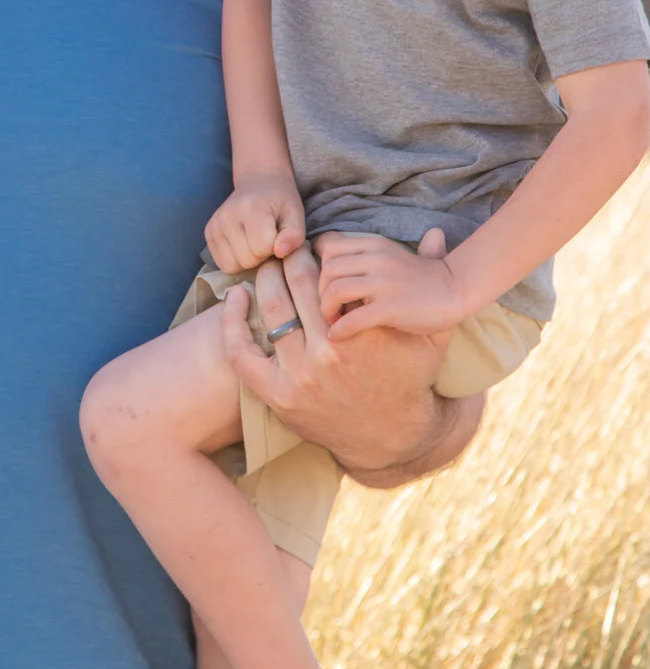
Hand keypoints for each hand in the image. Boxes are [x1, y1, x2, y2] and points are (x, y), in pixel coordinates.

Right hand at [205, 173, 304, 273]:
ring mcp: (215, 224)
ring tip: (255, 242)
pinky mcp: (208, 232)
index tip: (278, 236)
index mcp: (252, 208)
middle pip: (247, 259)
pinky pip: (222, 264)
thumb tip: (279, 252)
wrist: (258, 182)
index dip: (275, 248)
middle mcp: (228, 215)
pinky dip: (235, 260)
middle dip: (261, 255)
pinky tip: (243, 245)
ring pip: (232, 265)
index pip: (262, 248)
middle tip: (267, 239)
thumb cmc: (280, 202)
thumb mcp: (295, 215)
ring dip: (247, 260)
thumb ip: (294, 235)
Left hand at [217, 243, 476, 485]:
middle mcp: (330, 352)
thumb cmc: (410, 380)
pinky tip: (234, 298)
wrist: (390, 436)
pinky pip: (242, 352)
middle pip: (298, 286)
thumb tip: (436, 232)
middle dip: (290, 262)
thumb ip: (431, 284)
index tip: (312, 247)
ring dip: (265, 282)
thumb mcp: (431, 335)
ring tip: (266, 270)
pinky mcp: (278, 395)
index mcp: (363, 332)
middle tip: (285, 252)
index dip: (317, 254)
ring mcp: (301, 375)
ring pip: (272, 310)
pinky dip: (232, 321)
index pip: (330, 274)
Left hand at [318, 228, 467, 337]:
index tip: (324, 284)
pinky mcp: (390, 308)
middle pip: (327, 269)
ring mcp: (383, 283)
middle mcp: (376, 259)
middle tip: (326, 308)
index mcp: (375, 245)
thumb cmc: (422, 278)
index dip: (320, 266)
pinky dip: (339, 329)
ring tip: (331, 321)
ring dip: (326, 310)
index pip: (328, 246)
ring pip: (335, 291)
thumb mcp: (393, 254)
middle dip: (319, 291)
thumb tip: (333, 246)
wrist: (457, 291)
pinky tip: (337, 336)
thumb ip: (366, 252)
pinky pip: (353, 319)